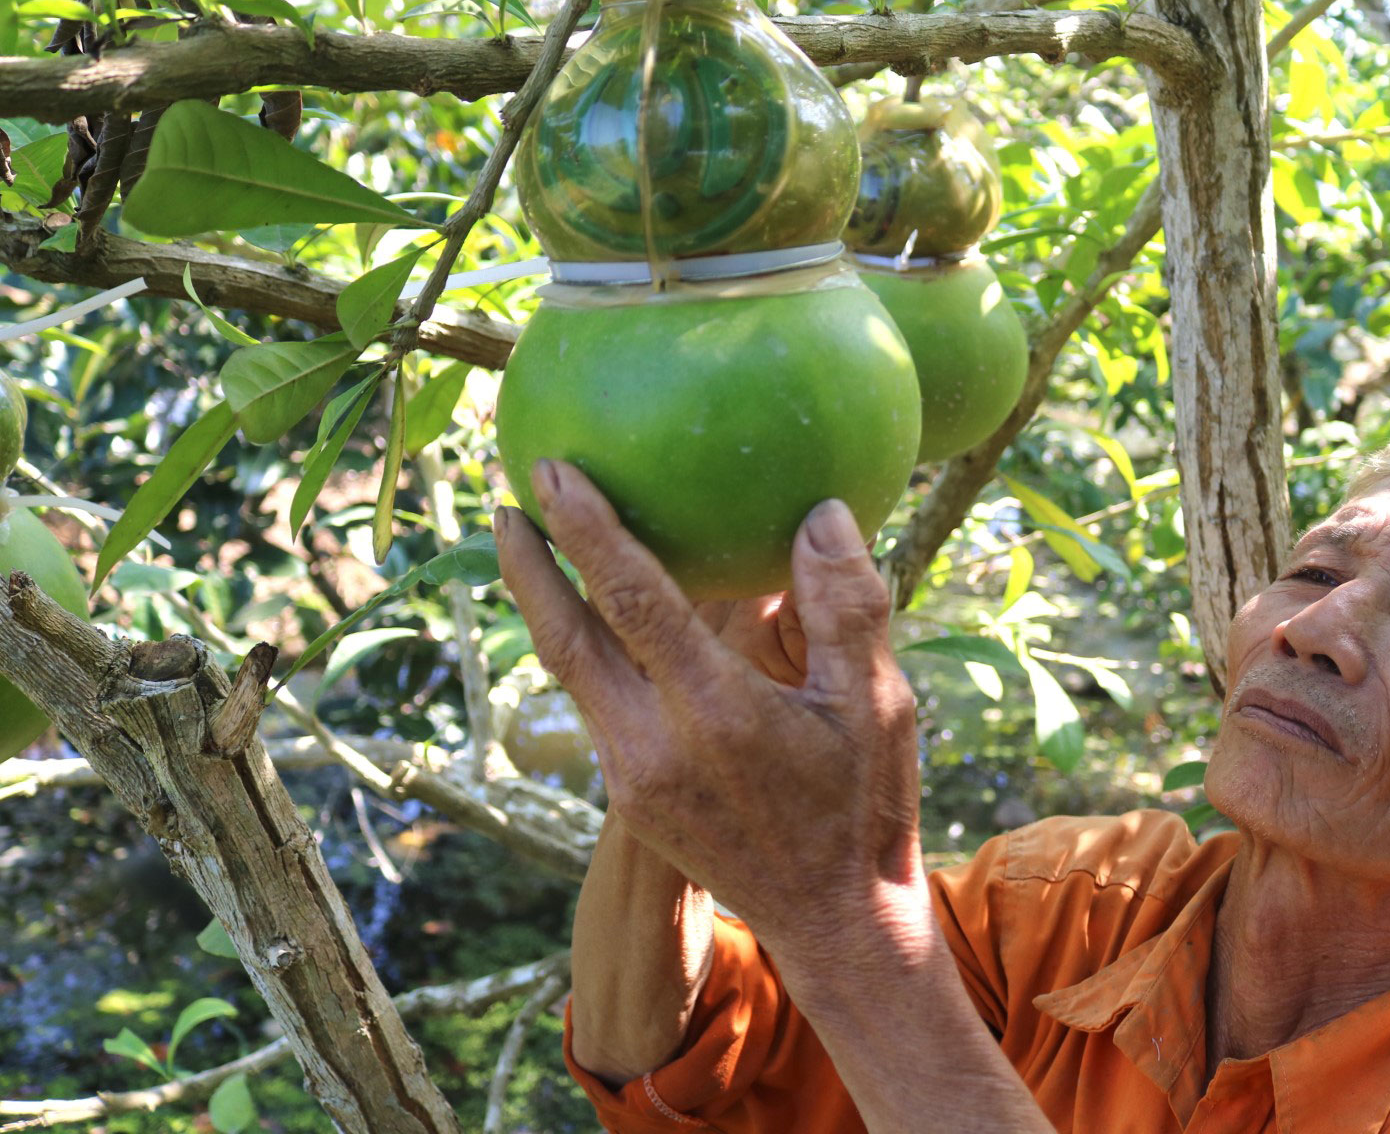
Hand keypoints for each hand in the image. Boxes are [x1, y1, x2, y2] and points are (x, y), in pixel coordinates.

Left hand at [495, 459, 925, 954]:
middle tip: (510, 489)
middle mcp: (656, 746)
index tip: (554, 469)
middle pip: (564, 637)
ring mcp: (631, 777)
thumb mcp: (879, 704)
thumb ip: (848, 606)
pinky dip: (579, 644)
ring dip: (541, 601)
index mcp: (718, 714)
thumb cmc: (865, 803)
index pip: (632, 600)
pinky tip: (587, 608)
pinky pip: (590, 700)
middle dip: (528, 560)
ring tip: (524, 536)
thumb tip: (819, 512)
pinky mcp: (627, 795)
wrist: (833, 918)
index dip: (587, 529)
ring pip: (567, 671)